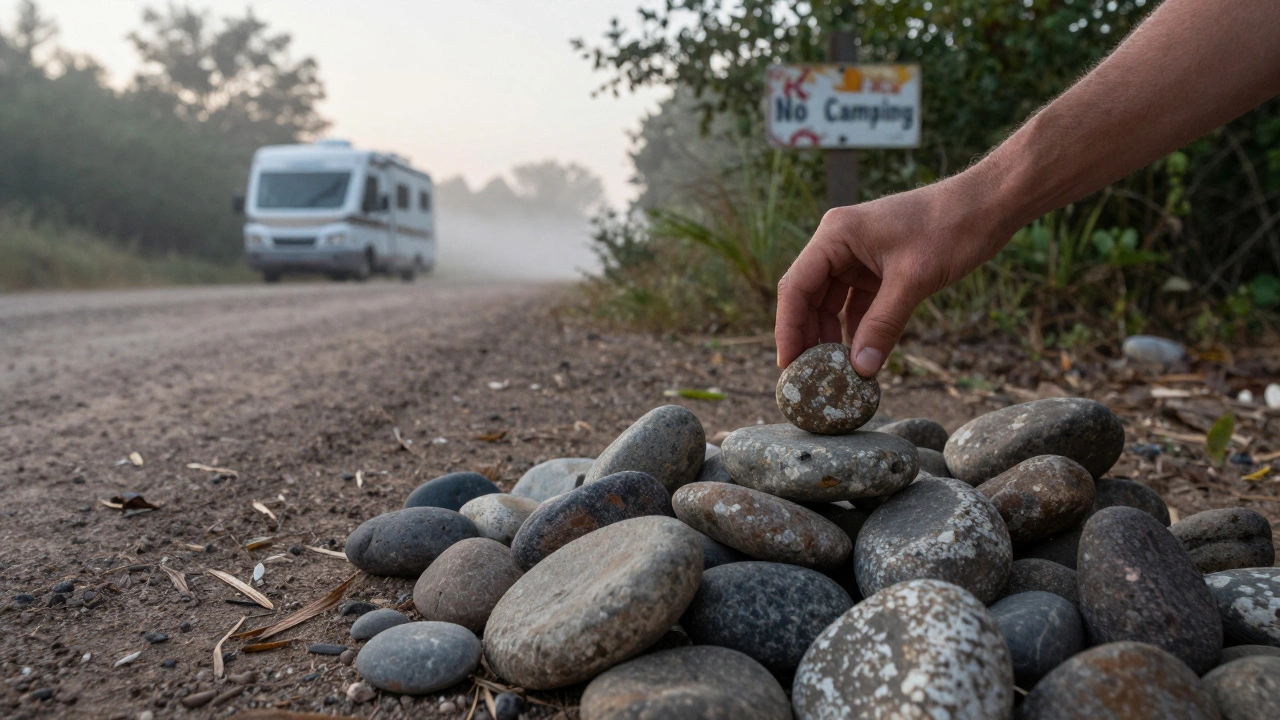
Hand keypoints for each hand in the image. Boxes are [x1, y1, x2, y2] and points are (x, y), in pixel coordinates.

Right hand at [774, 173, 1009, 374]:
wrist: (989, 205)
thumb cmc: (950, 228)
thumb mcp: (913, 280)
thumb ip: (883, 324)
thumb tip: (861, 369)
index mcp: (836, 234)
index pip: (796, 286)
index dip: (788, 328)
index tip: (789, 366)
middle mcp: (839, 243)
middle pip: (808, 297)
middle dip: (807, 336)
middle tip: (808, 377)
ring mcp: (858, 256)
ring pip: (831, 303)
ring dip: (831, 336)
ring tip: (832, 372)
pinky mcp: (878, 268)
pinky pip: (857, 304)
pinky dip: (857, 329)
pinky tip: (860, 356)